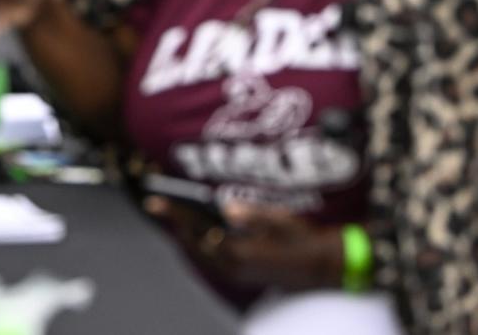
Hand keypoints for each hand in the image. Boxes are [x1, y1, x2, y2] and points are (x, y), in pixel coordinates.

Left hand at [145, 198, 342, 290]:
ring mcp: (235, 273)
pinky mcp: (239, 275)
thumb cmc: (302, 240)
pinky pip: (208, 258)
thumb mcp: (279, 221)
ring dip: (184, 233)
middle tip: (158, 204)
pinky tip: (195, 230)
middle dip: (175, 222)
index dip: (174, 213)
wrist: (321, 266)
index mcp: (239, 252)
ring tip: (172, 213)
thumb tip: (226, 207)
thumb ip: (251, 214)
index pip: (197, 229)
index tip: (155, 201)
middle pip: (192, 242)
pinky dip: (197, 243)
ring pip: (198, 252)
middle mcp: (232, 266)